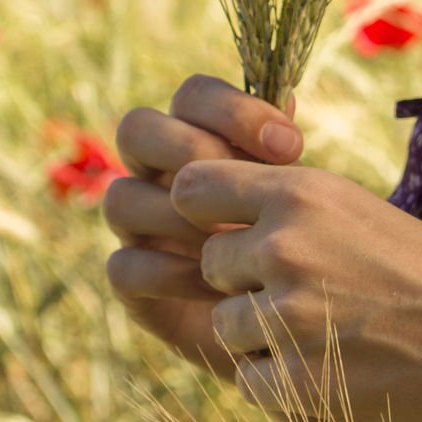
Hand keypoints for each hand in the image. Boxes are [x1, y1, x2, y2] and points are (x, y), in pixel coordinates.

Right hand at [103, 74, 307, 379]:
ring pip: (121, 198)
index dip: (233, 110)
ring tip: (232, 240)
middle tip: (243, 183)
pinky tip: (216, 286)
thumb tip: (285, 97)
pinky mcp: (133, 285)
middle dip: (188, 149)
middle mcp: (157, 175)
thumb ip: (281, 153)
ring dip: (177, 216)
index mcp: (197, 138)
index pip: (191, 95)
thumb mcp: (298, 197)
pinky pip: (123, 266)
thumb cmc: (300, 247)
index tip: (291, 146)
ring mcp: (139, 228)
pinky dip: (169, 272)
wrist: (300, 327)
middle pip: (135, 129)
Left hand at [170, 157, 421, 421]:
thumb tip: (229, 221)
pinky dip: (283, 385)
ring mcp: (289, 316)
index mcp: (303, 191)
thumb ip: (296, 214)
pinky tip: (339, 373)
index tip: (231, 229)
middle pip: (209, 265)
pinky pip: (250, 382)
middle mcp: (286, 245)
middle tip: (309, 297)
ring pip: (226, 328)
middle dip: (243, 284)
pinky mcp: (299, 384)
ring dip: (263, 339)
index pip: (193, 185)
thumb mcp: (366, 212)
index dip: (205, 212)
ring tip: (332, 336)